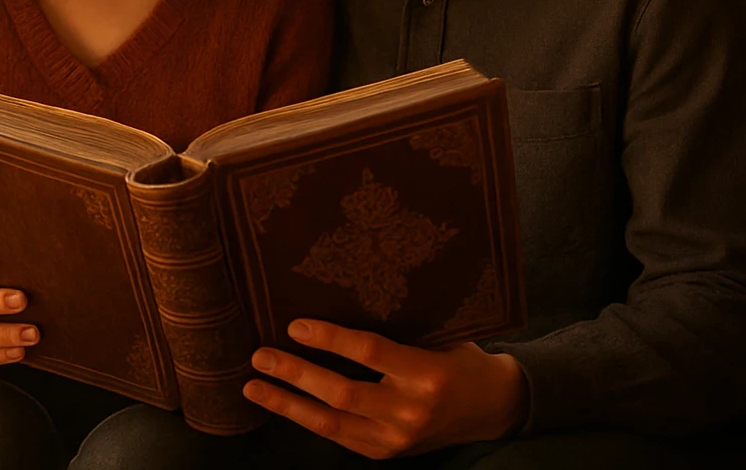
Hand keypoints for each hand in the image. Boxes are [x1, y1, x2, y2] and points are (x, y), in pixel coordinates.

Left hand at [242, 320, 527, 459]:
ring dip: (288, 404)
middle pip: (342, 393)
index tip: (295, 325)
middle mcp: (411, 410)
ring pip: (331, 424)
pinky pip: (338, 436)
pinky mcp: (386, 453)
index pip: (370, 353)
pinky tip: (282, 404)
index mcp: (428, 373)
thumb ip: (400, 324)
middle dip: (296, 375)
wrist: (491, 407)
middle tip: (260, 356)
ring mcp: (397, 438)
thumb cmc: (462, 357)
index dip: (331, 339)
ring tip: (253, 386)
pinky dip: (307, 420)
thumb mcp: (442, 333)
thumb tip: (344, 292)